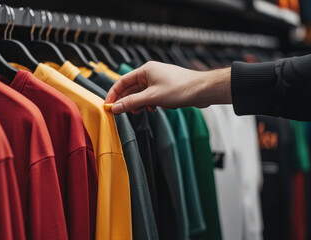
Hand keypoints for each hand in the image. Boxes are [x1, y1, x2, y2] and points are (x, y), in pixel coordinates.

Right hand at [105, 61, 231, 113]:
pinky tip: (153, 109)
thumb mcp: (152, 97)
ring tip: (138, 112)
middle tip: (120, 112)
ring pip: (141, 93)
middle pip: (131, 88)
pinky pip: (151, 96)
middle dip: (126, 100)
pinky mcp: (165, 88)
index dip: (114, 93)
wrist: (202, 90)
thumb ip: (132, 102)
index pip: (122, 81)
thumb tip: (116, 107)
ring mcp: (158, 80)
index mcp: (145, 70)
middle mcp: (150, 73)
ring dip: (138, 103)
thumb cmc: (180, 89)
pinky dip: (149, 103)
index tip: (108, 105)